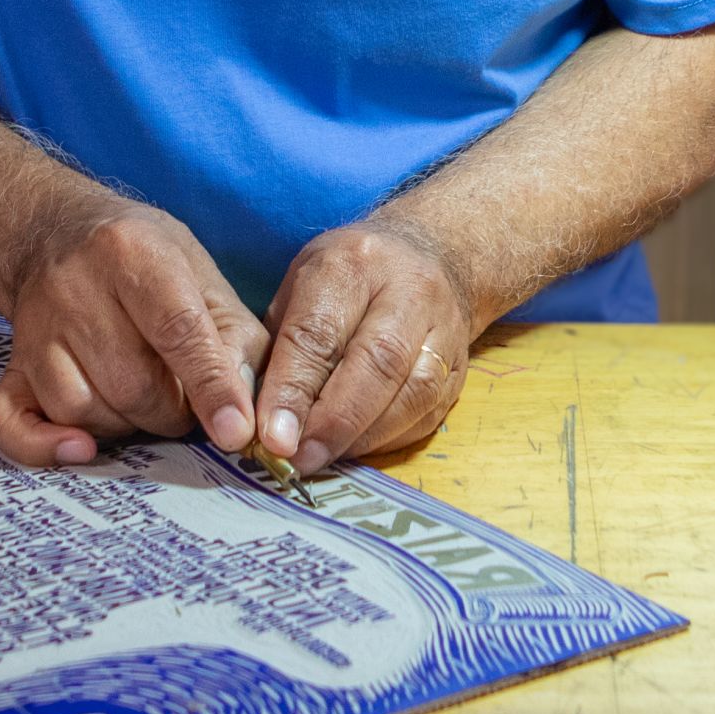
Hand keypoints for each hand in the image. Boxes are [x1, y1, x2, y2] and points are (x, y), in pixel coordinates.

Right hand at [0, 199, 266, 468]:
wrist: (53, 233)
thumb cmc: (143, 259)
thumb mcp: (202, 274)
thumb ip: (236, 338)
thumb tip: (245, 411)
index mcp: (132, 252)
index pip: (177, 330)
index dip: (211, 387)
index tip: (236, 431)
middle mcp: (74, 287)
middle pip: (131, 383)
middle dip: (172, 411)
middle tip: (184, 401)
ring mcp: (35, 329)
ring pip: (81, 409)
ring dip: (124, 426)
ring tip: (142, 403)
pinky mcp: (10, 364)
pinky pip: (11, 422)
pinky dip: (44, 447)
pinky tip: (80, 449)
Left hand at [253, 217, 474, 469]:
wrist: (433, 254)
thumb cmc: (348, 277)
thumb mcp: (300, 285)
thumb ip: (278, 345)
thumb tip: (253, 415)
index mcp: (352, 263)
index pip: (319, 333)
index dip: (294, 390)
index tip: (274, 437)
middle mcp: (407, 290)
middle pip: (376, 362)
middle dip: (334, 421)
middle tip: (300, 458)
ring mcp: (444, 326)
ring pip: (413, 391)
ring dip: (364, 436)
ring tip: (324, 457)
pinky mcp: (461, 364)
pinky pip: (428, 411)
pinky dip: (389, 438)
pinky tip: (357, 447)